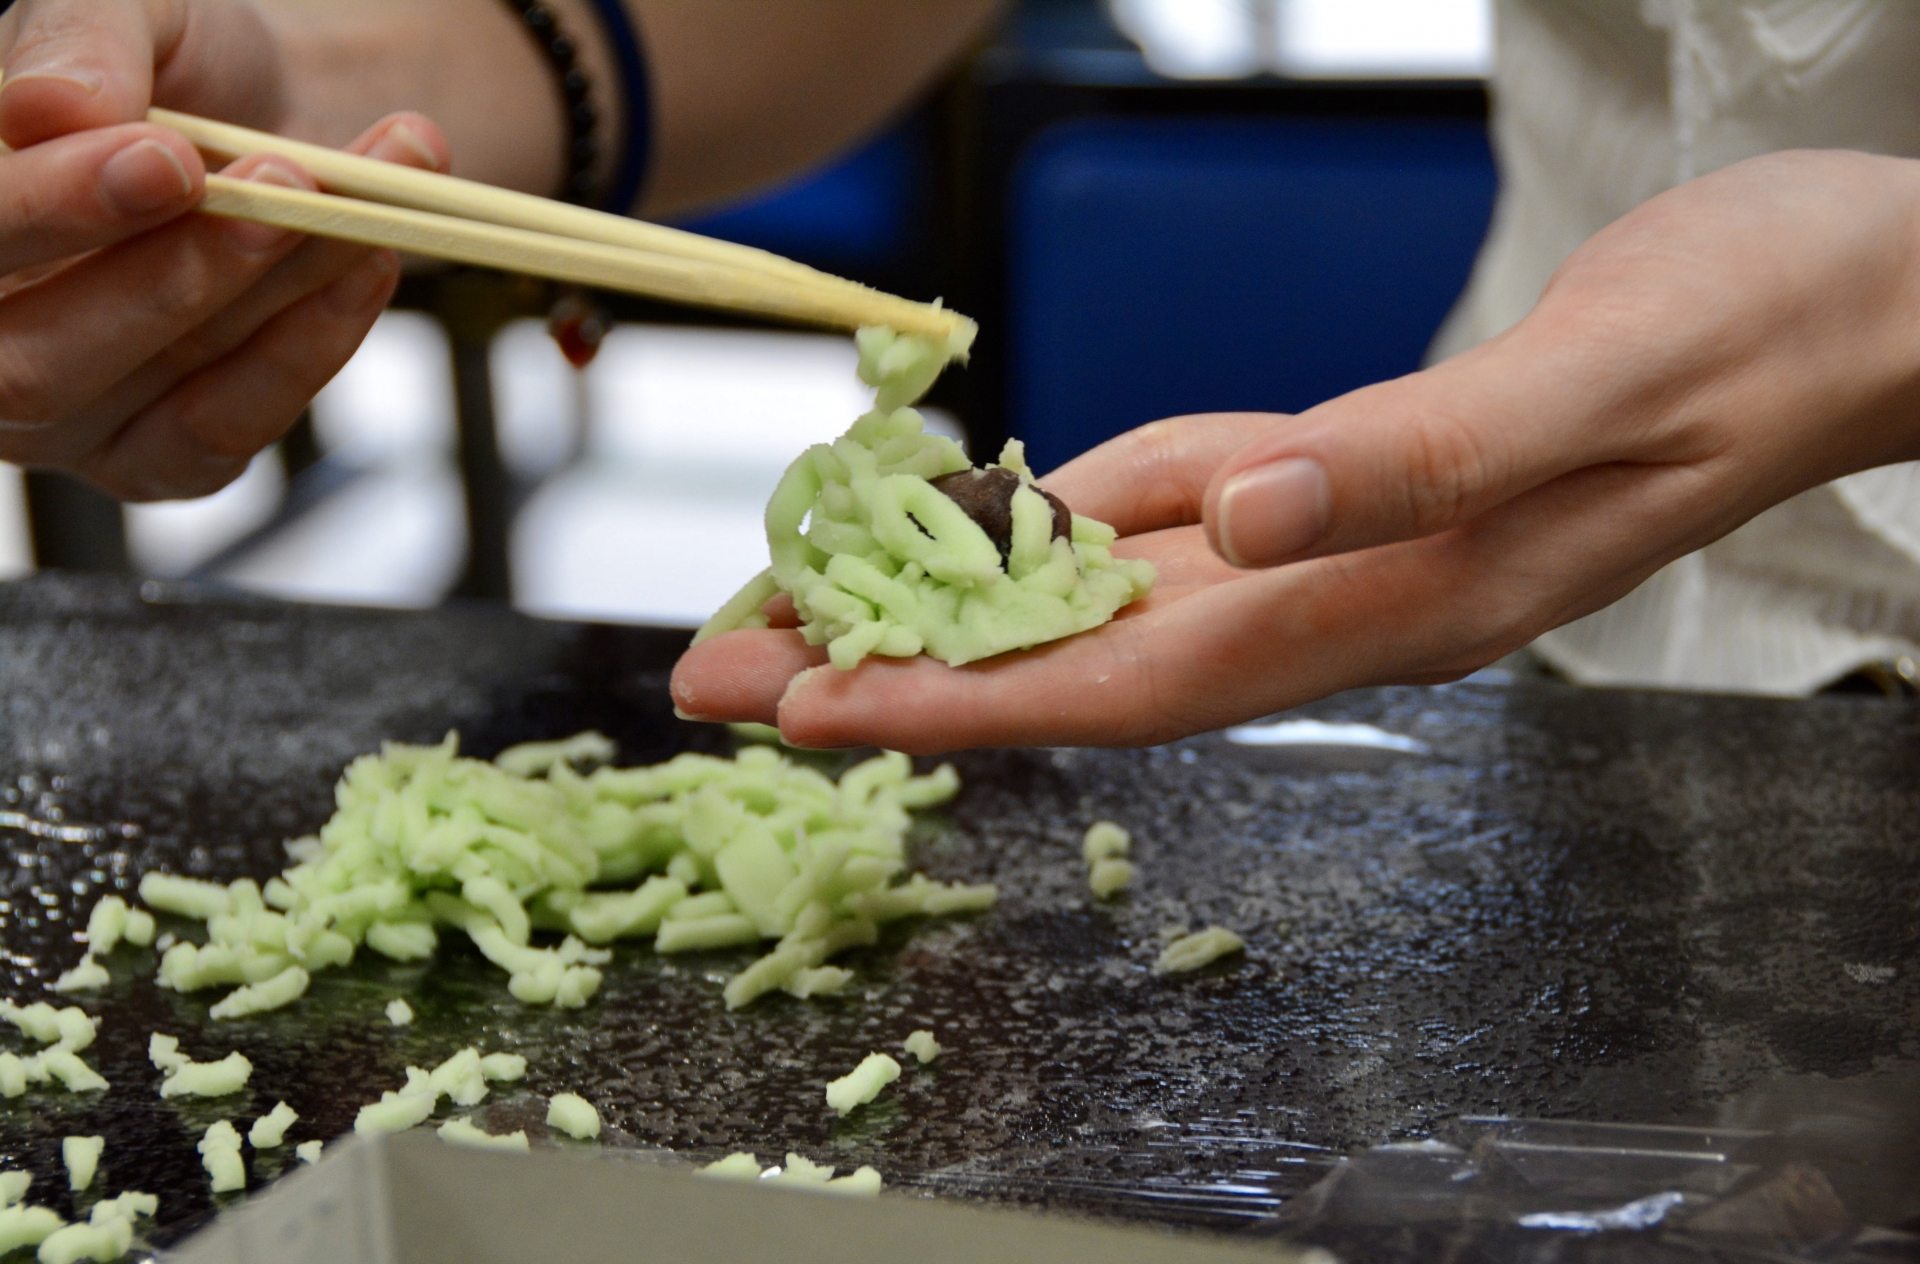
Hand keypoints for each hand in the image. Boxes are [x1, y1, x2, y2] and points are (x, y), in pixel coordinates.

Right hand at [0, 0, 448, 499]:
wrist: (261, 118)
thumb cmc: (165, 66)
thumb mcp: (129, 12)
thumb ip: (78, 39)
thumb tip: (46, 110)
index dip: (54, 208)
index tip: (169, 158)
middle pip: (42, 360)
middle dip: (182, 270)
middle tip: (292, 181)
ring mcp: (63, 426)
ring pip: (162, 385)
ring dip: (278, 287)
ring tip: (365, 198)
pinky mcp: (162, 463)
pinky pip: (229, 429)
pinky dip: (314, 346)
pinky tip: (370, 264)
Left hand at [672, 148, 1919, 751]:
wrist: (1863, 302)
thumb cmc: (1766, 329)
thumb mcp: (1609, 379)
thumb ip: (1426, 460)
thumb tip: (1249, 521)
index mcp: (1395, 591)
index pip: (1133, 670)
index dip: (960, 695)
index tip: (806, 703)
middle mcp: (1342, 593)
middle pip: (1075, 656)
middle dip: (895, 670)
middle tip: (722, 670)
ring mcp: (1339, 546)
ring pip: (1105, 594)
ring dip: (948, 605)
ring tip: (797, 605)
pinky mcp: (1347, 486)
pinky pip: (1176, 515)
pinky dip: (1060, 524)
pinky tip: (981, 524)